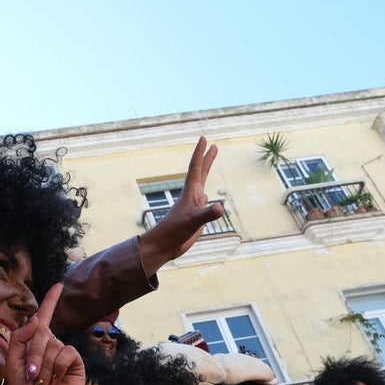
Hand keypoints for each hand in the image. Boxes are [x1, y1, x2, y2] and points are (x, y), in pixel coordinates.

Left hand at [6, 283, 84, 384]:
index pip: (43, 318)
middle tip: (30, 375)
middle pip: (41, 333)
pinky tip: (56, 380)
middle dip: (33, 353)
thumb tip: (37, 320)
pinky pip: (65, 353)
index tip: (59, 285)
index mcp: (32, 344)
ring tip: (42, 383)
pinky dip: (57, 367)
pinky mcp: (73, 362)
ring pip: (52, 345)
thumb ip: (19, 340)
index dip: (51, 301)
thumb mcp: (11, 365)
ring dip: (44, 366)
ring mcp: (61, 353)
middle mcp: (49, 346)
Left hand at [137, 136, 222, 275]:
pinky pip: (204, 202)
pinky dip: (208, 195)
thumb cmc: (174, 232)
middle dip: (207, 159)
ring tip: (209, 165)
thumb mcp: (193, 221)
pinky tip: (207, 196)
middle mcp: (192, 196)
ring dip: (206, 173)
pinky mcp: (195, 217)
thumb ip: (207, 214)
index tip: (204, 138)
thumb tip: (221, 208)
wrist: (164, 245)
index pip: (196, 167)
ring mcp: (193, 206)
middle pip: (201, 173)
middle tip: (214, 145)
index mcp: (190, 192)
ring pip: (202, 185)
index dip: (200, 152)